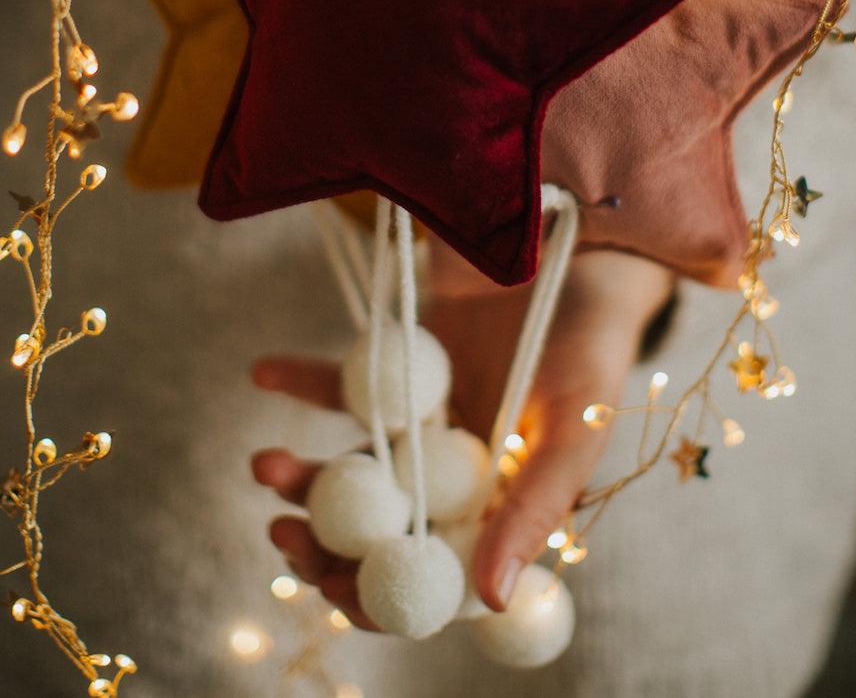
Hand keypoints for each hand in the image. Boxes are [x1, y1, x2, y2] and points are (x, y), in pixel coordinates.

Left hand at [251, 236, 672, 628]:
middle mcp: (450, 483)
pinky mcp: (396, 374)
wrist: (578, 255)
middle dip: (321, 544)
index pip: (428, 580)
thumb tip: (494, 600)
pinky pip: (342, 387)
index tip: (333, 586)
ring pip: (350, 469)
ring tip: (264, 464)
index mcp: (495, 514)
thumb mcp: (572, 430)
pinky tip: (265, 373)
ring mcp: (419, 430)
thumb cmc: (591, 349)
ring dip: (302, 474)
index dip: (378, 595)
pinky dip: (302, 382)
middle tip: (281, 531)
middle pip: (376, 535)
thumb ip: (533, 508)